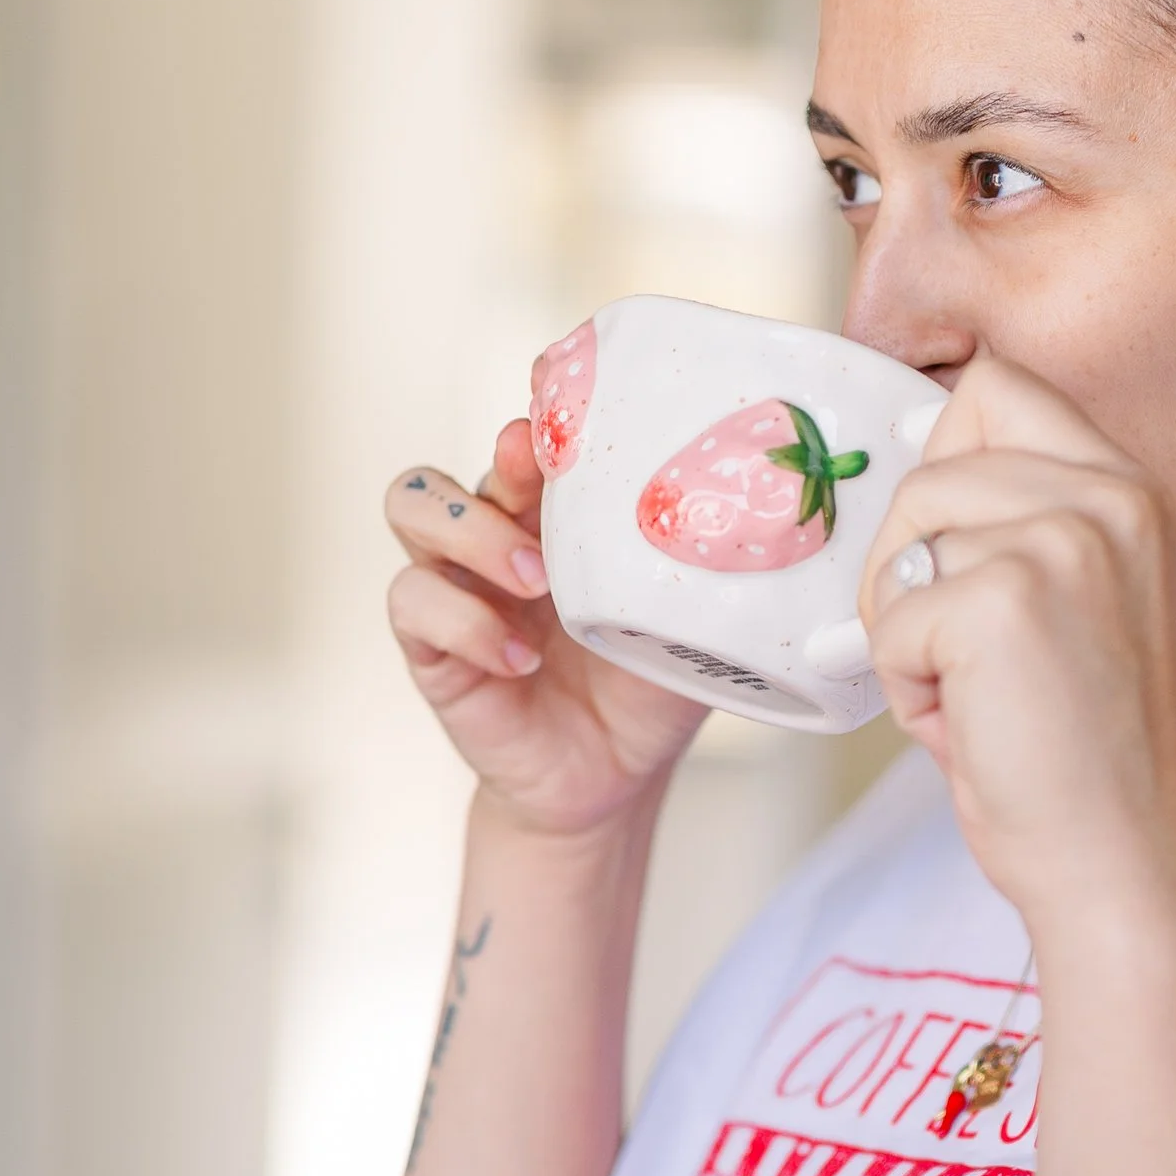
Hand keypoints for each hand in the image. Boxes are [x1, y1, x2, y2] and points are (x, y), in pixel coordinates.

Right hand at [385, 419, 704, 838]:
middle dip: (503, 459)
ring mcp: (458, 584)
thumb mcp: (691, 620)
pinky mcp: (431, 645)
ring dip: (472, 530)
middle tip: (544, 480)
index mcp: (559, 511)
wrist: (615, 775)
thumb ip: (705, 570)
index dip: (541, 402)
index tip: (570, 400)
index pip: (532, 428)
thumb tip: (764, 526)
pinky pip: (412, 601)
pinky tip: (521, 658)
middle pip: (472, 447)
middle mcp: (498, 532)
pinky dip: (466, 623)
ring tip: (537, 582)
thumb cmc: (651, 686)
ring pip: (412, 504)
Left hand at [857, 357, 1175, 931]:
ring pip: (903, 540)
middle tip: (954, 649)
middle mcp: (1105, 497)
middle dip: (909, 562)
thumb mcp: (1075, 597)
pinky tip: (968, 725)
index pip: (997, 386)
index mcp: (1127, 487)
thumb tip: (909, 471)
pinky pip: (890, 619)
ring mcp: (1057, 542)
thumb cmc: (1080, 748)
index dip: (941, 449)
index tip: (942, 537)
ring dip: (904, 627)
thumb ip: (1014, 523)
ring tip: (971, 692)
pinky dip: (906, 685)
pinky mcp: (1001, 601)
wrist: (1121, 860)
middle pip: (928, 466)